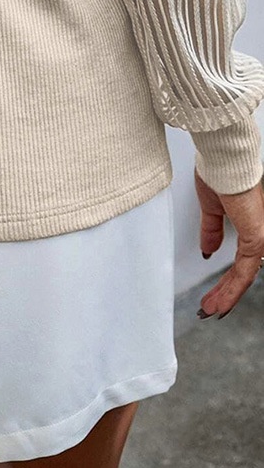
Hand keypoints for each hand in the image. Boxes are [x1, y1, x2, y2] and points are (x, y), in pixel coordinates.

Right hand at [194, 167, 263, 319]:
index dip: (227, 278)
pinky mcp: (257, 237)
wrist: (224, 160)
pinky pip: (245, 270)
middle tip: (210, 305)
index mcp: (250, 222)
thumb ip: (211, 230)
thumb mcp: (211, 208)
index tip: (214, 291)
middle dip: (225, 292)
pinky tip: (221, 300)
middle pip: (243, 271)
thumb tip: (208, 249)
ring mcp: (260, 236)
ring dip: (227, 294)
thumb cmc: (220, 171)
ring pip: (245, 275)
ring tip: (211, 308)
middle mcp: (259, 231)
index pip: (241, 259)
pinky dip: (232, 288)